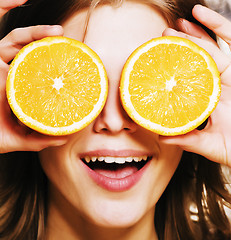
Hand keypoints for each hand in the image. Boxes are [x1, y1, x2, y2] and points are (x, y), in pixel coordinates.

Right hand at [0, 0, 67, 152]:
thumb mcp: (16, 139)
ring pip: (18, 40)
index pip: (41, 73)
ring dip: (36, 32)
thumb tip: (65, 138)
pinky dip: (2, 7)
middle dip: (49, 44)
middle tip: (69, 43)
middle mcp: (11, 74)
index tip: (75, 66)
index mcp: (21, 90)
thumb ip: (38, 139)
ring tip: (57, 31)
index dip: (56, 66)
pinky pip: (0, 34)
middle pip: (33, 53)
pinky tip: (17, 0)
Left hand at [161, 5, 230, 170]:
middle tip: (165, 34)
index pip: (186, 78)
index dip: (173, 67)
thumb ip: (186, 139)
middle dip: (181, 45)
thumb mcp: (207, 144)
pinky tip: (202, 13)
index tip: (157, 58)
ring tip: (178, 23)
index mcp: (205, 100)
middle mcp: (217, 85)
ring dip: (195, 32)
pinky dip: (218, 25)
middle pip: (197, 59)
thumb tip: (160, 137)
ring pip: (212, 47)